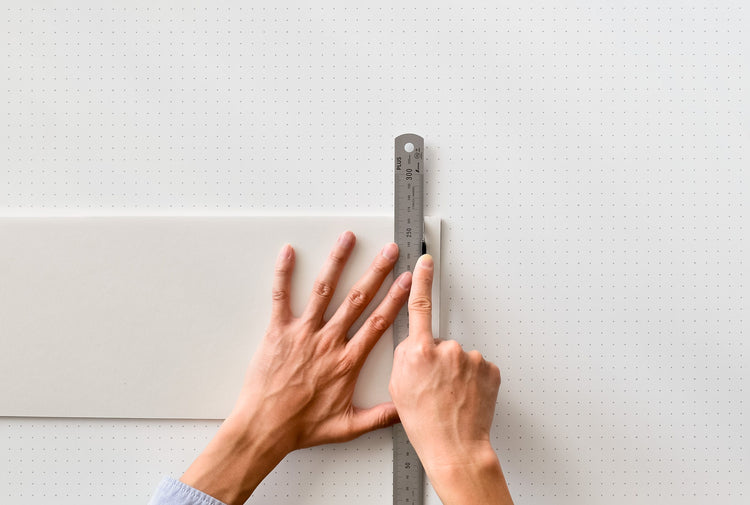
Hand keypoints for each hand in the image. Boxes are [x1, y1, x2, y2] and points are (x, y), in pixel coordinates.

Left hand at [181, 231, 411, 504]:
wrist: (264, 428)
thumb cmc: (301, 427)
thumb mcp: (347, 427)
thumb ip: (379, 416)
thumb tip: (404, 411)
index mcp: (347, 362)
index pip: (378, 323)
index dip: (395, 299)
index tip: (407, 281)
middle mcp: (328, 342)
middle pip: (358, 300)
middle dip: (377, 272)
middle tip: (390, 252)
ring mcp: (302, 334)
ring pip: (324, 291)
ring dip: (338, 262)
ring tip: (348, 239)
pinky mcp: (277, 332)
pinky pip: (280, 297)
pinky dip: (284, 274)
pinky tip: (288, 253)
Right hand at [389, 254, 512, 504]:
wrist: (455, 446)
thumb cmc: (424, 423)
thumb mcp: (397, 387)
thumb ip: (404, 356)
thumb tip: (413, 345)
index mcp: (419, 351)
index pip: (419, 307)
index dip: (421, 281)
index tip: (424, 262)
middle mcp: (447, 350)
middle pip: (440, 343)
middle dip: (437, 360)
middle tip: (434, 387)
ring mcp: (471, 359)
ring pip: (460, 358)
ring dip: (456, 372)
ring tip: (451, 397)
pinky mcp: (490, 369)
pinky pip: (477, 368)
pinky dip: (473, 380)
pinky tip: (465, 397)